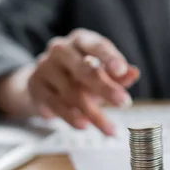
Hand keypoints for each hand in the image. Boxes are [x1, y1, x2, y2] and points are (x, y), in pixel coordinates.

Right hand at [0, 29, 140, 135]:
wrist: (43, 81)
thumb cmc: (80, 73)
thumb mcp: (102, 70)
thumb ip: (119, 74)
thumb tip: (134, 73)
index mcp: (81, 40)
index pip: (97, 46)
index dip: (110, 58)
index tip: (122, 71)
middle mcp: (60, 49)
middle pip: (84, 69)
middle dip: (105, 88)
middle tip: (124, 103)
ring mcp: (45, 67)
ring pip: (72, 92)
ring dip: (93, 113)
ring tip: (110, 129)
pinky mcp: (35, 86)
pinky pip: (56, 104)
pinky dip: (71, 116)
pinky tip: (85, 125)